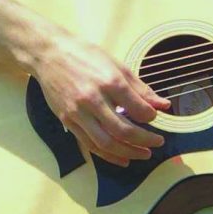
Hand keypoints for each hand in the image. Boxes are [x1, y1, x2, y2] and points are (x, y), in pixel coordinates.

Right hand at [32, 32, 170, 166]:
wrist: (49, 54)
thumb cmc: (85, 56)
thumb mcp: (117, 65)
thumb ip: (140, 88)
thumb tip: (163, 105)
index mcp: (110, 82)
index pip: (138, 109)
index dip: (151, 117)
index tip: (154, 117)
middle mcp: (93, 99)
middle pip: (124, 130)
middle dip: (145, 140)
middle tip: (158, 142)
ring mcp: (78, 113)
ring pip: (107, 143)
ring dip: (129, 152)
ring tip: (144, 154)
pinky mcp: (67, 121)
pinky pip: (90, 144)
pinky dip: (108, 155)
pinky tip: (122, 158)